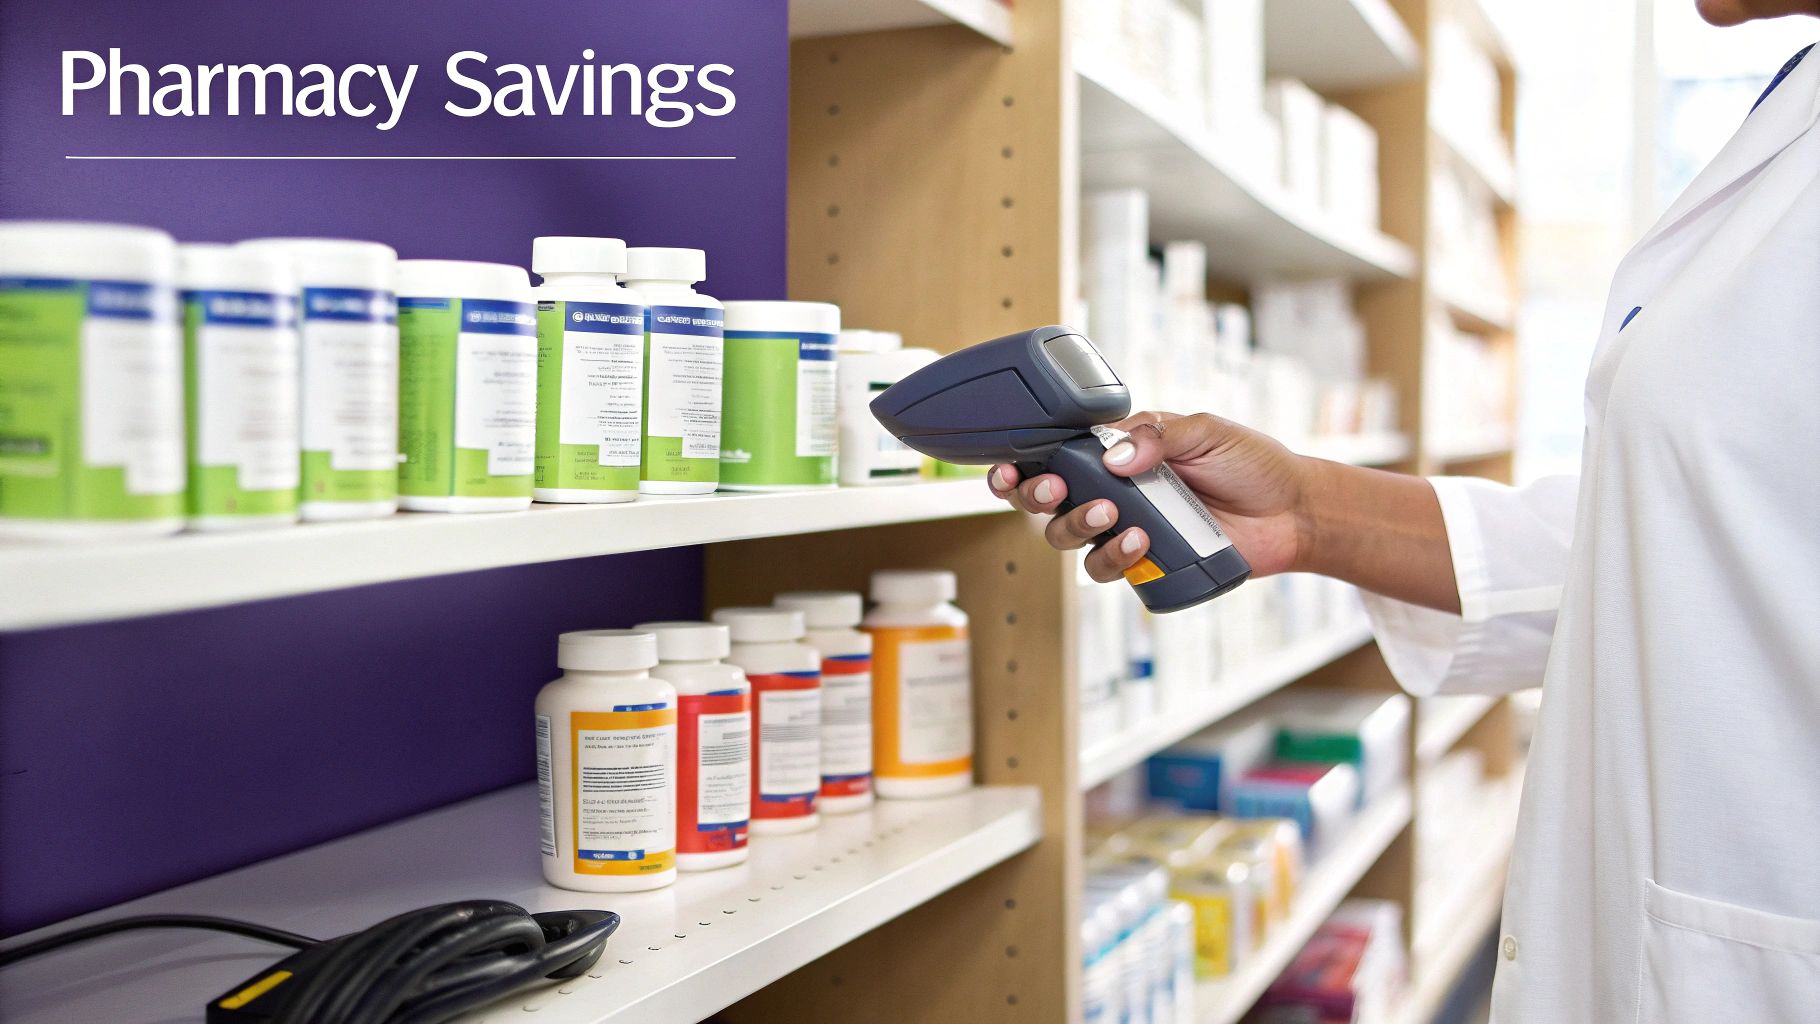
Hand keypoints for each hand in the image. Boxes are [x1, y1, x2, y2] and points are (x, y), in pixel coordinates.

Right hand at [987, 412, 1310, 582]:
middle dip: (1037, 495)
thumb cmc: (1251, 463)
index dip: (1023, 462)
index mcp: (1119, 452)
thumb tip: (1113, 458)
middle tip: (1056, 487)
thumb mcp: (1207, 430)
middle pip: (1047, 500)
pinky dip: (1114, 557)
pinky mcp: (1146, 562)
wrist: (1292, 511)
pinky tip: (1140, 541)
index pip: (1057, 453)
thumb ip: (1159, 435)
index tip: (1010, 466)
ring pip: (1068, 537)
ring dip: (1076, 525)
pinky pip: (1107, 568)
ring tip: (1111, 514)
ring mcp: (1126, 528)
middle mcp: (1114, 491)